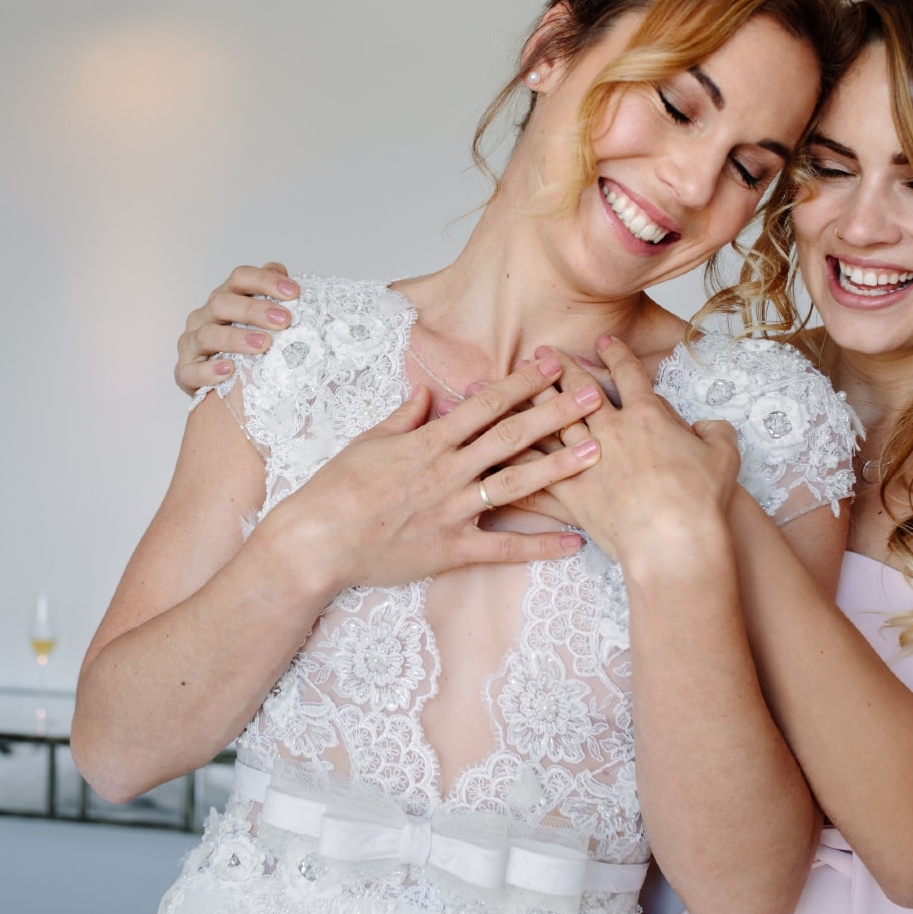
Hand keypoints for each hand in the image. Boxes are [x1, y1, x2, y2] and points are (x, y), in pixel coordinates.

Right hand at [175, 262, 295, 393]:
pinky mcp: (185, 371)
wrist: (226, 388)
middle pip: (222, 302)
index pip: (241, 278)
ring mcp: (192, 343)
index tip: (294, 293)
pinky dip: (209, 371)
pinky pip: (191, 371)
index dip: (266, 281)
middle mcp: (205, 316)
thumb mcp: (264, 322)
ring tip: (263, 345)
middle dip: (254, 310)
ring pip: (207, 335)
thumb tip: (294, 287)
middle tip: (284, 320)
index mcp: (226, 298)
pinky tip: (229, 370)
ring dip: (236, 338)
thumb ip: (276, 301)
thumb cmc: (249, 350)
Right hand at [259, 354, 605, 593]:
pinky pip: (502, 548)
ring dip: (558, 467)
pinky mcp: (451, 550)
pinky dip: (539, 546)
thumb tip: (426, 391)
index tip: (552, 363)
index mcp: (428, 442)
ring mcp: (452, 511)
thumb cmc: (337, 490)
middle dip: (555, 413)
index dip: (522, 382)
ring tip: (596, 452)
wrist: (316, 541)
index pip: (484, 404)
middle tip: (593, 396)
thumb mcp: (368, 442)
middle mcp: (447, 472)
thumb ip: (404, 416)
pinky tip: (573, 542)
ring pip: (514, 484)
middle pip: (510, 436)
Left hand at [526, 339, 739, 564]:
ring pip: (551, 422)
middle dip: (558, 368)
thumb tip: (708, 427)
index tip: (604, 340)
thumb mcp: (724, 456)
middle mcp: (611, 431)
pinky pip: (538, 472)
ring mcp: (586, 460)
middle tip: (539, 352)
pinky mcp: (572, 494)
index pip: (629, 375)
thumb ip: (716, 433)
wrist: (674, 539)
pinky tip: (497, 449)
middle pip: (578, 391)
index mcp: (647, 416)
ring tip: (510, 385)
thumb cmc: (702, 500)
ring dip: (529, 400)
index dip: (616, 354)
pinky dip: (516, 459)